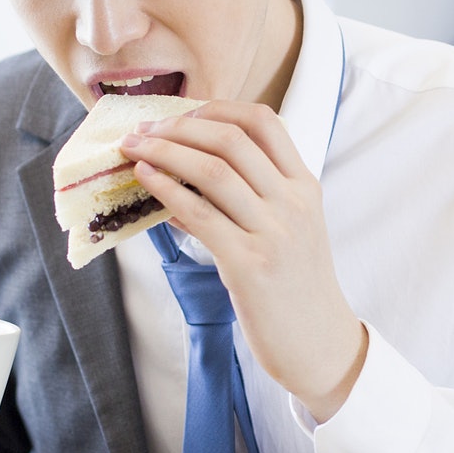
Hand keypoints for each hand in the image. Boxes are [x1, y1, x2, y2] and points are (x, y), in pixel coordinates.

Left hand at [121, 103, 366, 420]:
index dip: (217, 108)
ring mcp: (274, 233)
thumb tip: (187, 176)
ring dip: (164, 152)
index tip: (182, 113)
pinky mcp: (250, 265)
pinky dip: (167, 190)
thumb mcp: (290, 229)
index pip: (264, 122)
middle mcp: (293, 202)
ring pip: (213, 171)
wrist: (319, 344)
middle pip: (231, 139)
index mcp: (305, 187)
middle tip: (143, 130)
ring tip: (134, 149)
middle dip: (179, 127)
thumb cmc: (297, 287)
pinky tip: (146, 181)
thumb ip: (255, 197)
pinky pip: (200, 215)